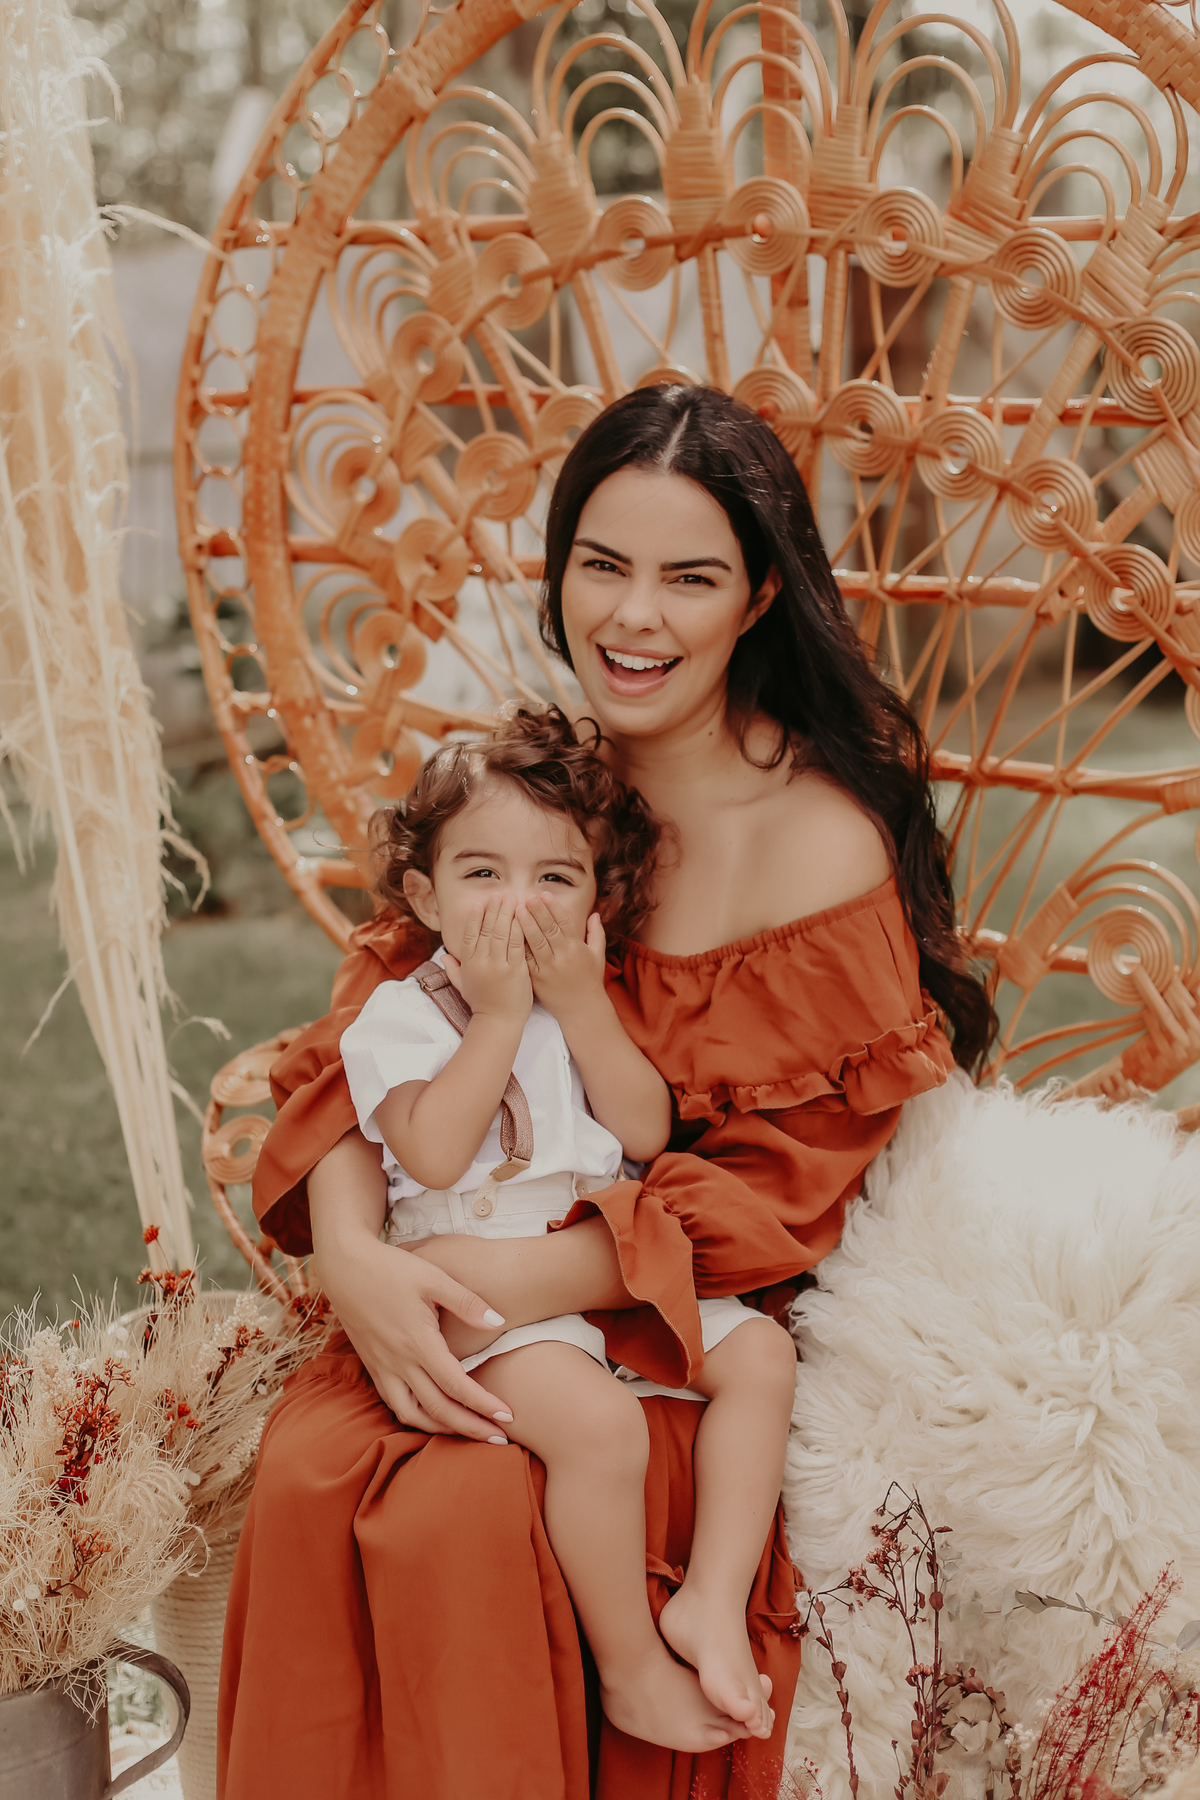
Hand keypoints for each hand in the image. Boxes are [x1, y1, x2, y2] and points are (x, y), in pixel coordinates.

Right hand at [321, 1229, 516, 1439]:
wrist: (344, 1266)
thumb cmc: (391, 1268)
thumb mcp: (433, 1277)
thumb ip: (466, 1302)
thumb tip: (499, 1322)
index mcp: (417, 1342)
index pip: (456, 1386)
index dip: (483, 1404)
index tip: (508, 1416)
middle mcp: (398, 1362)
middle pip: (438, 1410)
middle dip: (470, 1429)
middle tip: (500, 1440)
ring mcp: (382, 1367)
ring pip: (412, 1415)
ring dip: (442, 1429)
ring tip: (469, 1432)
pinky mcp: (371, 1366)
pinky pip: (395, 1404)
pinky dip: (416, 1417)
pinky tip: (433, 1414)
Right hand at [445, 894, 532, 1026]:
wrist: (498, 1022)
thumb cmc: (481, 1005)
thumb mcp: (462, 986)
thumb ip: (453, 970)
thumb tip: (443, 956)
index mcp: (468, 964)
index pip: (469, 934)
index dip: (474, 918)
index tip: (479, 904)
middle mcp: (482, 961)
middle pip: (487, 929)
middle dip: (493, 909)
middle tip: (499, 894)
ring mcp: (499, 965)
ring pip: (502, 932)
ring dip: (506, 913)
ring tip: (511, 898)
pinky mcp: (516, 969)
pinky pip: (517, 943)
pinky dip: (519, 928)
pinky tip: (522, 916)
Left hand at [519, 896, 606, 1020]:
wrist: (581, 1009)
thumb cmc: (590, 980)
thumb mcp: (598, 956)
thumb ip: (596, 933)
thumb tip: (595, 914)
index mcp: (576, 949)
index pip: (563, 923)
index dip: (553, 908)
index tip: (544, 894)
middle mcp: (562, 957)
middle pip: (547, 930)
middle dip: (537, 911)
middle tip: (527, 897)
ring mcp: (547, 968)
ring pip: (534, 942)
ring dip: (524, 924)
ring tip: (517, 909)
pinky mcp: (536, 979)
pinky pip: (525, 959)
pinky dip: (517, 945)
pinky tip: (510, 932)